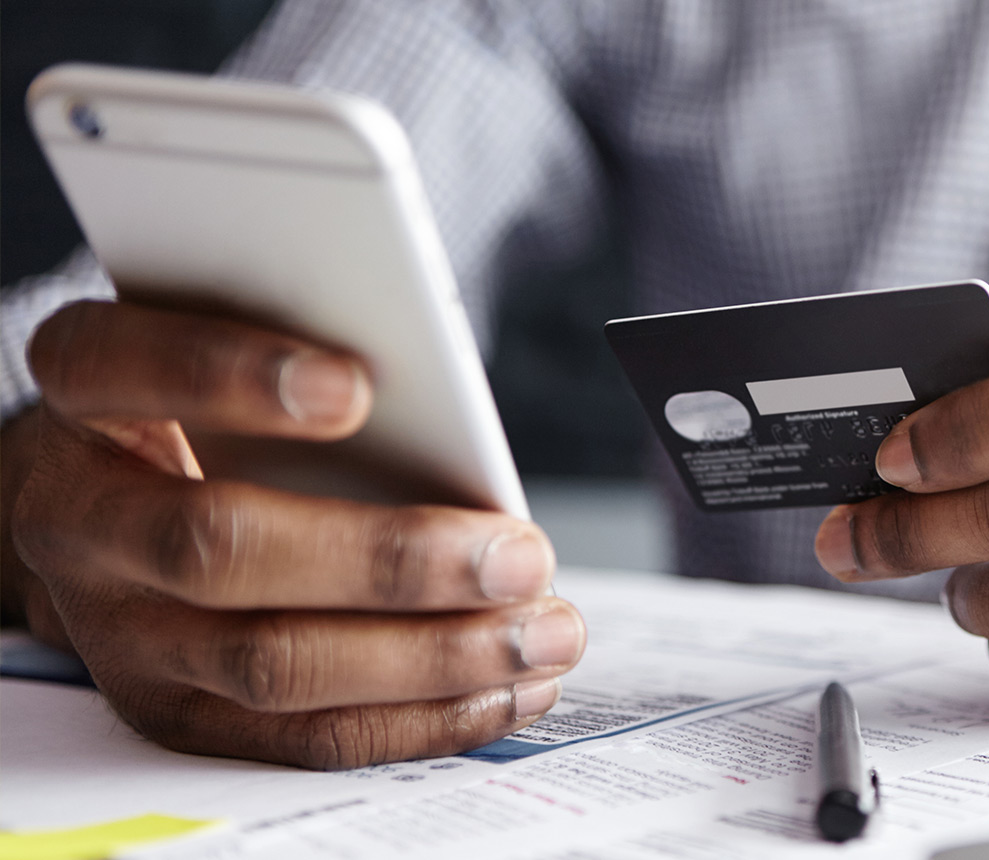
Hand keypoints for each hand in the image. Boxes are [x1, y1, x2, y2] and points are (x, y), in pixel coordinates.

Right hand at [6, 300, 584, 768]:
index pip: (124, 367)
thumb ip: (308, 359)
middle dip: (387, 561)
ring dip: (432, 657)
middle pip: (218, 550)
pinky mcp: (177, 713)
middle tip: (517, 556)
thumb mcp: (232, 352)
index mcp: (85, 397)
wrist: (106, 510)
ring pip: (272, 666)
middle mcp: (82, 521)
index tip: (355, 387)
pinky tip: (509, 688)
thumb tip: (447, 414)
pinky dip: (422, 718)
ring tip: (543, 633)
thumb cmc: (206, 411)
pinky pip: (303, 737)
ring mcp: (120, 633)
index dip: (232, 375)